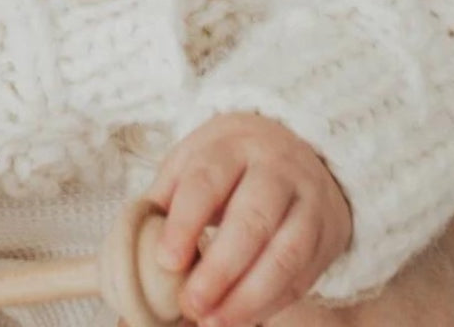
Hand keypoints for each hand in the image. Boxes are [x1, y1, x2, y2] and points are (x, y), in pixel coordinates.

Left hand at [146, 112, 352, 325]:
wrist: (296, 144)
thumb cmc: (229, 164)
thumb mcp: (193, 162)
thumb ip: (164, 203)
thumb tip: (127, 262)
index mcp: (232, 144)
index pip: (208, 180)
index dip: (186, 222)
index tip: (167, 261)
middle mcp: (275, 168)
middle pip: (252, 219)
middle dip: (220, 269)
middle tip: (190, 304)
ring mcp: (307, 199)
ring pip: (285, 252)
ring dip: (248, 296)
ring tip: (214, 323)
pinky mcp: (326, 232)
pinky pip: (301, 275)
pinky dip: (271, 303)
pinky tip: (243, 319)